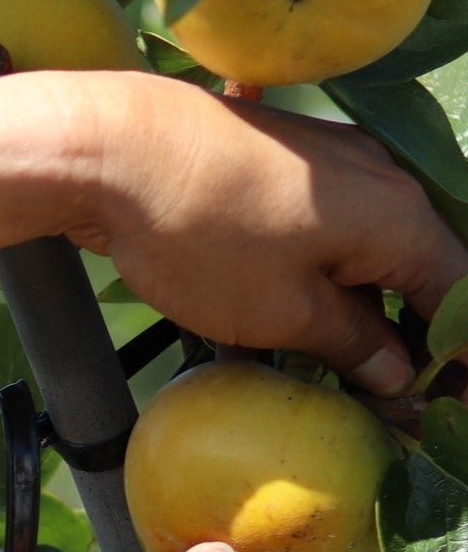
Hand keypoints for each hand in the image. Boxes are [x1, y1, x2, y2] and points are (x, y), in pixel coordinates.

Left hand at [61, 71, 467, 394]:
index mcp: (399, 217)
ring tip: (324, 369)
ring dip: (351, 312)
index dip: (455, 354)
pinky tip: (277, 323)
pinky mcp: (280, 166)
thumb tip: (396, 372)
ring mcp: (329, 166)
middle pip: (414, 269)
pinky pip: (319, 232)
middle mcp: (380, 180)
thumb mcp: (281, 312)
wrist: (117, 150)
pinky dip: (312, 280)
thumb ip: (349, 342)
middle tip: (381, 398)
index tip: (444, 401)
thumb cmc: (202, 237)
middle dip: (403, 336)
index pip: (457, 292)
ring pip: (363, 252)